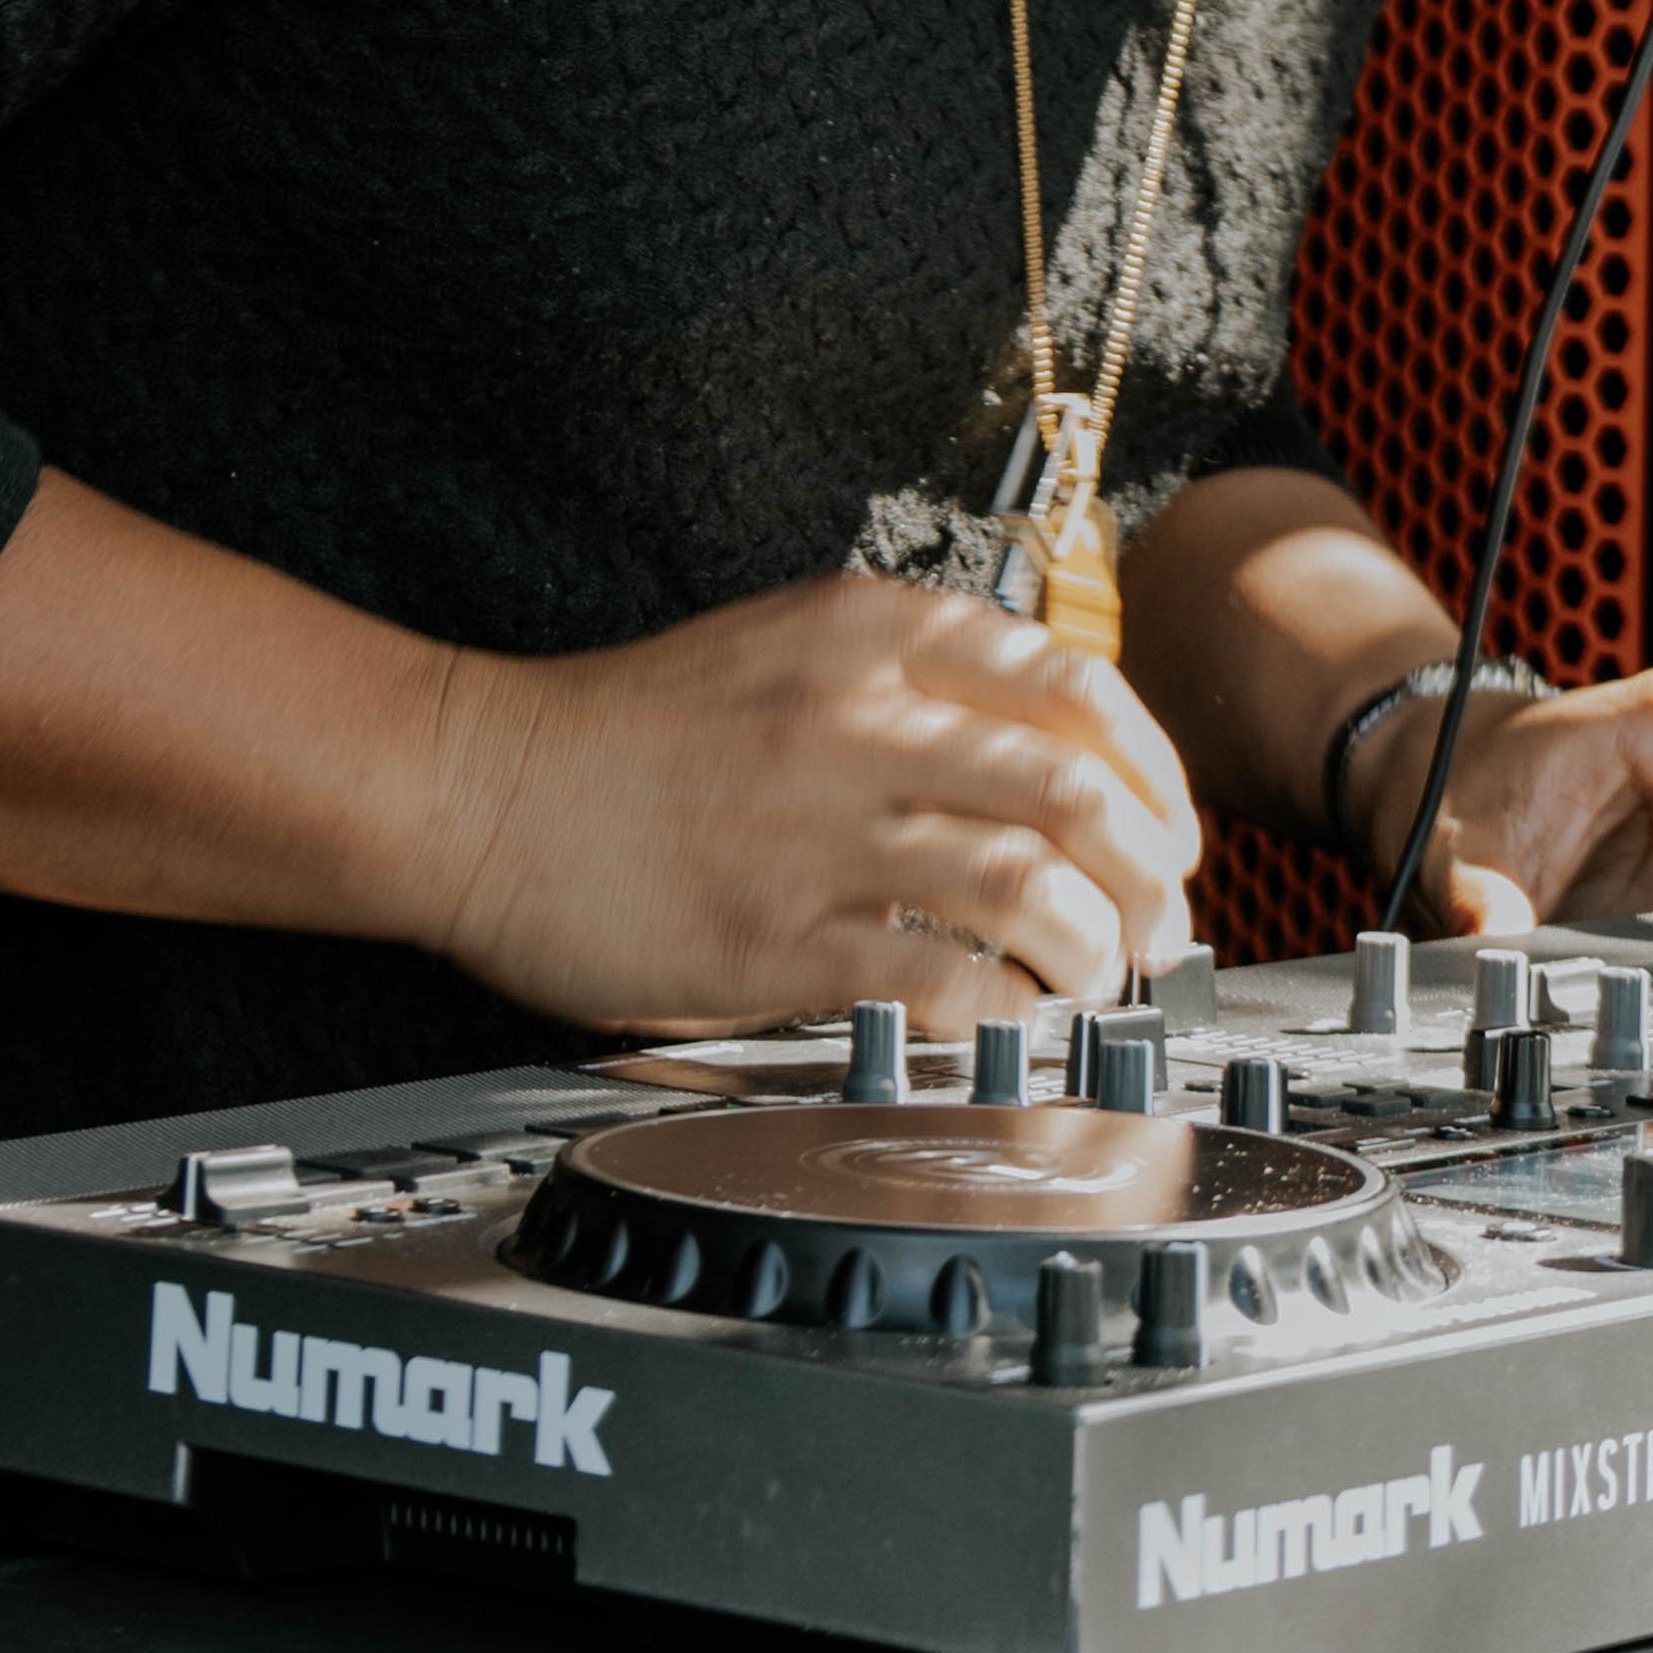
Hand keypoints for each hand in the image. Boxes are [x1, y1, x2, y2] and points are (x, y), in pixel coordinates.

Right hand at [433, 574, 1201, 1035]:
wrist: (483, 789)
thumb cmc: (629, 730)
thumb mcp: (784, 646)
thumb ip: (904, 676)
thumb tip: (1034, 748)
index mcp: (870, 632)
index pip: (1075, 688)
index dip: (1151, 769)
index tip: (1170, 826)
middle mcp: (861, 717)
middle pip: (1077, 790)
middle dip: (1152, 872)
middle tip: (1162, 924)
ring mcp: (822, 829)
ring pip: (1029, 886)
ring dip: (1096, 949)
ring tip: (1100, 982)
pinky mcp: (779, 936)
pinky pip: (942, 978)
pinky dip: (1005, 1009)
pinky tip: (1011, 1020)